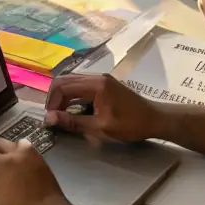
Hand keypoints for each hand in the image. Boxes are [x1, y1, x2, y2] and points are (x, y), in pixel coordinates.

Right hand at [44, 73, 158, 142]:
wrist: (155, 119)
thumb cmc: (130, 125)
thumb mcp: (101, 128)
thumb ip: (74, 122)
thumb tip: (49, 118)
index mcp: (96, 84)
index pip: (62, 86)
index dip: (52, 102)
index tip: (51, 120)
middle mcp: (96, 76)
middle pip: (64, 80)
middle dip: (54, 98)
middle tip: (53, 117)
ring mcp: (101, 78)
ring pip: (71, 81)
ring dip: (62, 96)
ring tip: (61, 115)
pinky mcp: (104, 83)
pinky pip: (80, 85)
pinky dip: (72, 95)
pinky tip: (74, 110)